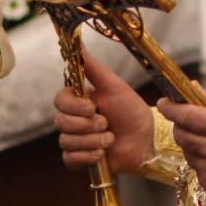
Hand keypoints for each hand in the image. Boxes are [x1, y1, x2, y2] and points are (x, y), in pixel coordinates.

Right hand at [54, 53, 154, 172]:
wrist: (146, 137)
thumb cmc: (131, 109)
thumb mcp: (113, 85)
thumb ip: (93, 67)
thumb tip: (80, 45)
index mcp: (79, 101)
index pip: (60, 101)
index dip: (73, 106)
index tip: (92, 107)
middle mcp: (74, 120)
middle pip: (61, 122)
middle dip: (87, 125)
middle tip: (106, 123)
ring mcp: (77, 140)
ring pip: (67, 141)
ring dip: (92, 141)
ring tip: (111, 139)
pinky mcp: (81, 159)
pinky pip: (70, 159)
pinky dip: (86, 157)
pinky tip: (102, 153)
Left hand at [159, 93, 205, 205]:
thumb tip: (190, 87)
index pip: (186, 115)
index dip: (170, 107)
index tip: (164, 102)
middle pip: (180, 134)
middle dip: (180, 125)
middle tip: (189, 120)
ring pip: (186, 152)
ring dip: (192, 143)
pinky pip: (196, 169)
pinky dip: (202, 161)